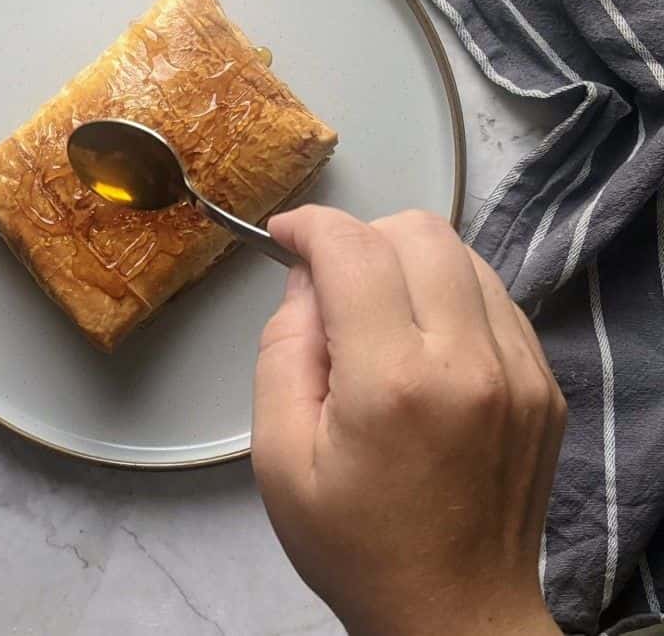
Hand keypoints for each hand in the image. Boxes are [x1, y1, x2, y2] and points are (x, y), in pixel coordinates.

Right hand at [252, 208, 564, 635]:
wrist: (454, 613)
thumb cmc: (355, 545)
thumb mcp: (278, 456)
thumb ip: (282, 350)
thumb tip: (307, 282)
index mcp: (393, 383)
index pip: (353, 249)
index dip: (310, 226)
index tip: (285, 236)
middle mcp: (470, 362)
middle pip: (419, 232)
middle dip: (361, 236)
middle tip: (330, 283)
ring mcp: (521, 371)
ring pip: (463, 255)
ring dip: (408, 262)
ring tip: (377, 315)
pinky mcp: (545, 384)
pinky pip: (495, 298)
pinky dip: (450, 295)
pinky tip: (422, 343)